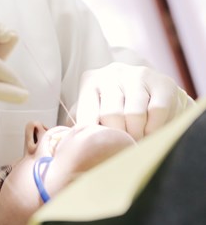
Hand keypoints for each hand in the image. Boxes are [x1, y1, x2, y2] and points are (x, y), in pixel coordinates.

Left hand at [76, 62, 193, 139]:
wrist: (154, 92)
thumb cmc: (117, 106)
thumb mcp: (94, 109)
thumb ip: (80, 122)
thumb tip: (62, 142)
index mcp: (90, 81)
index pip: (86, 114)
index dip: (94, 136)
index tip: (99, 150)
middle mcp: (112, 74)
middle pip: (111, 115)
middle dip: (117, 137)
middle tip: (120, 147)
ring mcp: (137, 75)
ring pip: (134, 114)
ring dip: (136, 134)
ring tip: (135, 141)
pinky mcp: (162, 82)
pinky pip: (156, 111)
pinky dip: (154, 129)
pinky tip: (151, 133)